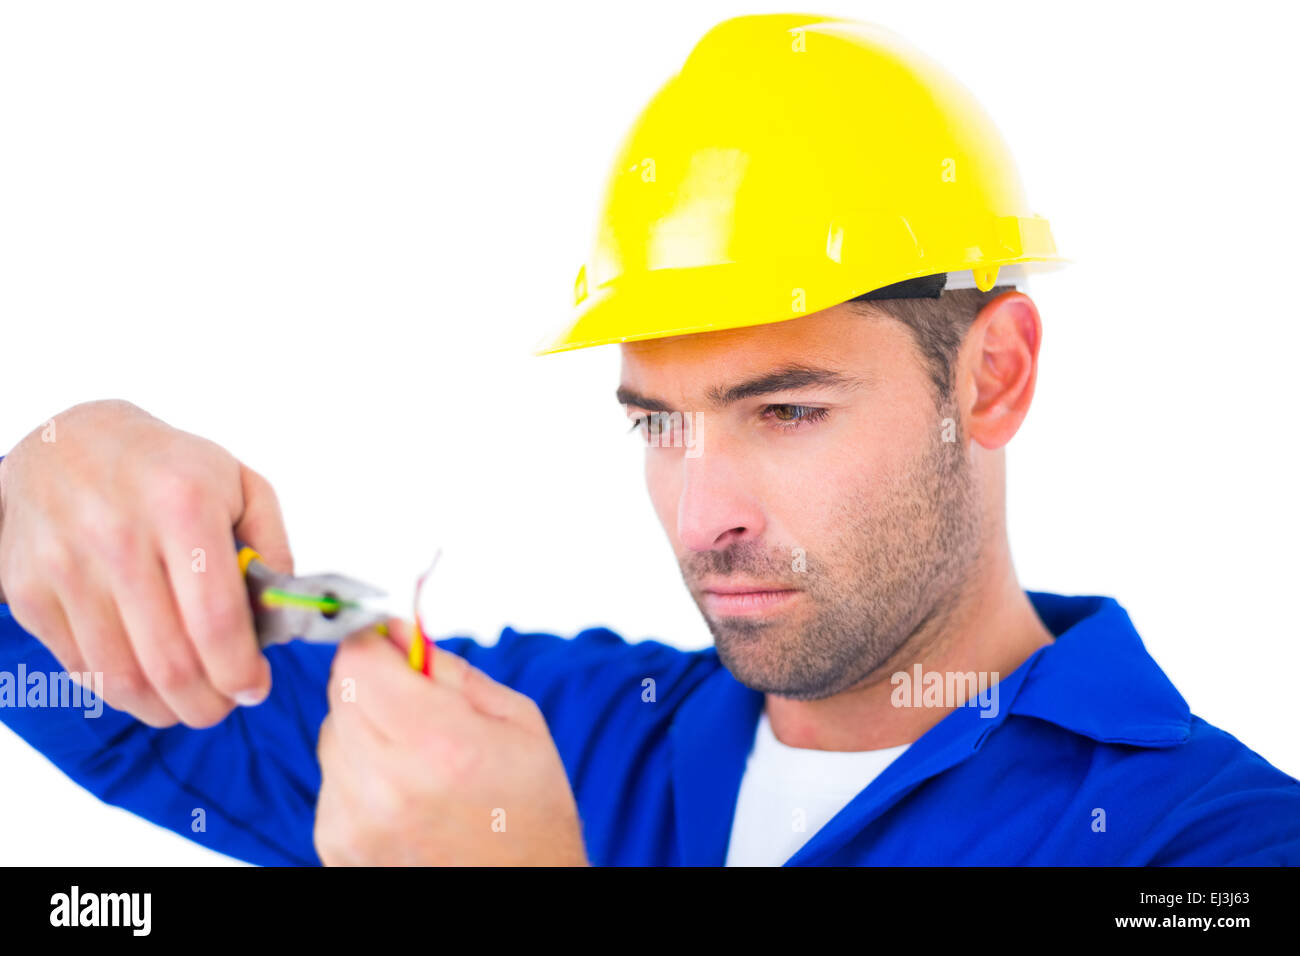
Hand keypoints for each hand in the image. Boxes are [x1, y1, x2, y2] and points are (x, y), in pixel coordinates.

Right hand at [0, 399, 292, 726]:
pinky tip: (149, 682)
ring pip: (122, 677)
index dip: (240, 672)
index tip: (255, 687)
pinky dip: (122, 692)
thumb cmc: (164, 467)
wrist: (64, 443)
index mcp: (182, 506)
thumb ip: (272, 546)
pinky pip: (81, 668)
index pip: (216, 620)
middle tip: (226, 704)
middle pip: (170, 662)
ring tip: (191, 703)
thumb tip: (281, 615)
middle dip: (208, 704)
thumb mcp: (238, 482)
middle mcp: (118, 536)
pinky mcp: (29, 592)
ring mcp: (65, 567)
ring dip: (166, 708)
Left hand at [315, 620, 589, 865]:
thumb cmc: (530, 812)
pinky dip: (361, 774)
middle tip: (420, 708)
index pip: (358, 662)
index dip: (377, 644)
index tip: (397, 650)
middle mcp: (385, 786)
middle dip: (376, 686)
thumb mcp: (516, 720)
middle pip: (341, 694)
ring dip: (366, 731)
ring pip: (333, 736)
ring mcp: (352, 822)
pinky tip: (404, 795)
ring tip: (418, 761)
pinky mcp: (335, 845)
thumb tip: (400, 634)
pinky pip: (332, 779)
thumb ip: (449, 670)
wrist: (521, 889)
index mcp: (438, 745)